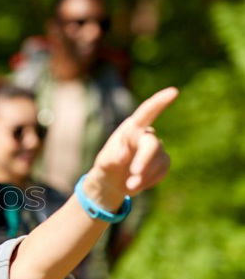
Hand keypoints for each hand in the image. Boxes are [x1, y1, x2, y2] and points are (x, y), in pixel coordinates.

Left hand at [84, 87, 177, 210]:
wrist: (112, 182)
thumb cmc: (107, 167)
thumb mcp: (104, 162)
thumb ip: (112, 157)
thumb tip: (122, 155)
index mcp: (131, 129)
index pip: (146, 113)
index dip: (159, 102)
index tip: (173, 92)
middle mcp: (146, 135)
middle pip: (152, 145)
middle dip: (144, 161)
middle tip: (133, 175)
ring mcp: (157, 148)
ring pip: (158, 161)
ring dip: (143, 176)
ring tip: (128, 186)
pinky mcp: (163, 162)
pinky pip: (162, 171)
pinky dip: (149, 180)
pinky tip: (137, 183)